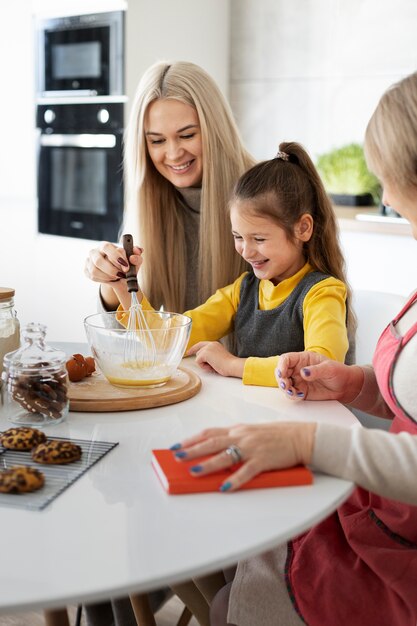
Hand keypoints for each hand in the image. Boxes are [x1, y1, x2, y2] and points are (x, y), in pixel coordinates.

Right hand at [84, 241, 142, 283]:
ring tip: (117, 277)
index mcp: (105, 246)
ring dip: (108, 276)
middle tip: (121, 275)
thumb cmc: (127, 266)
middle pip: (98, 261)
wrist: (120, 277)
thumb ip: (137, 255)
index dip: (116, 257)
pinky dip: (103, 280)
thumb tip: (138, 251)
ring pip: (95, 271)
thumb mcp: (134, 261)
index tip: (126, 266)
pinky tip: (110, 279)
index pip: (107, 247)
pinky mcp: (86, 270)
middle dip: (111, 270)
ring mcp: (89, 261)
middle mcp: (95, 252)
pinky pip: (92, 277)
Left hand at [171, 422, 315, 491]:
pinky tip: (224, 488)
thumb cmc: (277, 437)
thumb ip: (236, 441)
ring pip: (225, 456)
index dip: (191, 439)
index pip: (209, 433)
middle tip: (176, 457)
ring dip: (208, 463)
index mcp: (238, 430)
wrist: (301, 436)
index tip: (175, 446)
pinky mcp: (264, 460)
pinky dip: (234, 480)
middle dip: (192, 450)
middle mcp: (242, 436)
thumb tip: (216, 455)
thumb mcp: (253, 434)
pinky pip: (246, 471)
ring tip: (193, 471)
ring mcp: (252, 448)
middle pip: (212, 442)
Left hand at [186, 341, 244, 377]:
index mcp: (215, 344)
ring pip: (198, 357)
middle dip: (201, 360)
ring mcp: (207, 347)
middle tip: (210, 366)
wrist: (232, 365)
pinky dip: (204, 366)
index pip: (201, 344)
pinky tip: (212, 366)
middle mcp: (210, 344)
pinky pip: (198, 361)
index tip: (189, 352)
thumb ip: (211, 355)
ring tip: (214, 365)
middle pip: (198, 352)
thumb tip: (203, 359)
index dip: (194, 348)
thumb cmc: (228, 364)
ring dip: (204, 364)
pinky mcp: (205, 353)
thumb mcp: (218, 357)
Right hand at [276, 351, 363, 403]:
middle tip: (285, 385)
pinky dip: (292, 396)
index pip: (286, 359)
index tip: (282, 373)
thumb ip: (316, 370)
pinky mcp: (301, 391)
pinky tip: (299, 396)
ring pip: (285, 384)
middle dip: (281, 379)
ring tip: (292, 392)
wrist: (345, 386)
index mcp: (303, 359)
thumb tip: (303, 372)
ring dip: (285, 389)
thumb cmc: (338, 372)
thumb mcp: (329, 368)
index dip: (281, 365)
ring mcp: (299, 381)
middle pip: (282, 372)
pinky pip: (292, 394)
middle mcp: (298, 369)